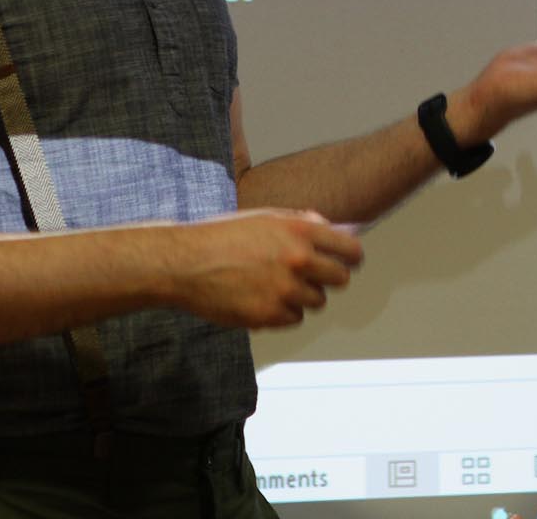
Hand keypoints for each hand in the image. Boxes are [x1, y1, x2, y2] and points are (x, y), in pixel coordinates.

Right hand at [169, 209, 363, 328]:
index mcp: (300, 231)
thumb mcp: (266, 217)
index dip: (352, 257)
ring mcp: (285, 289)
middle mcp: (298, 259)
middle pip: (340, 279)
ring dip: (303, 296)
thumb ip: (303, 222)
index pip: (351, 250)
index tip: (349, 262)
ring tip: (274, 284)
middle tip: (312, 277)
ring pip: (317, 301)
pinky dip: (283, 312)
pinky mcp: (269, 315)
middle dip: (329, 278)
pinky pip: (294, 318)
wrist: (184, 263)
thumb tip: (334, 230)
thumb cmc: (224, 236)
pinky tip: (261, 298)